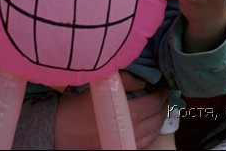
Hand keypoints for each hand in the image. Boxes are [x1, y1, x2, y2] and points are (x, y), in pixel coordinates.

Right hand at [54, 71, 168, 149]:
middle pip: (157, 119)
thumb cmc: (78, 106)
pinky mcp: (120, 149)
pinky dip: (151, 132)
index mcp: (128, 114)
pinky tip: (150, 125)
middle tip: (165, 95)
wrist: (60, 130)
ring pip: (153, 133)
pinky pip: (143, 143)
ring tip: (160, 108)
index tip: (165, 85)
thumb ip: (125, 80)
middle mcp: (131, 132)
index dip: (162, 93)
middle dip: (164, 105)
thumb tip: (143, 82)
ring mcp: (126, 144)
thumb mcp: (101, 85)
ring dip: (159, 119)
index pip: (154, 103)